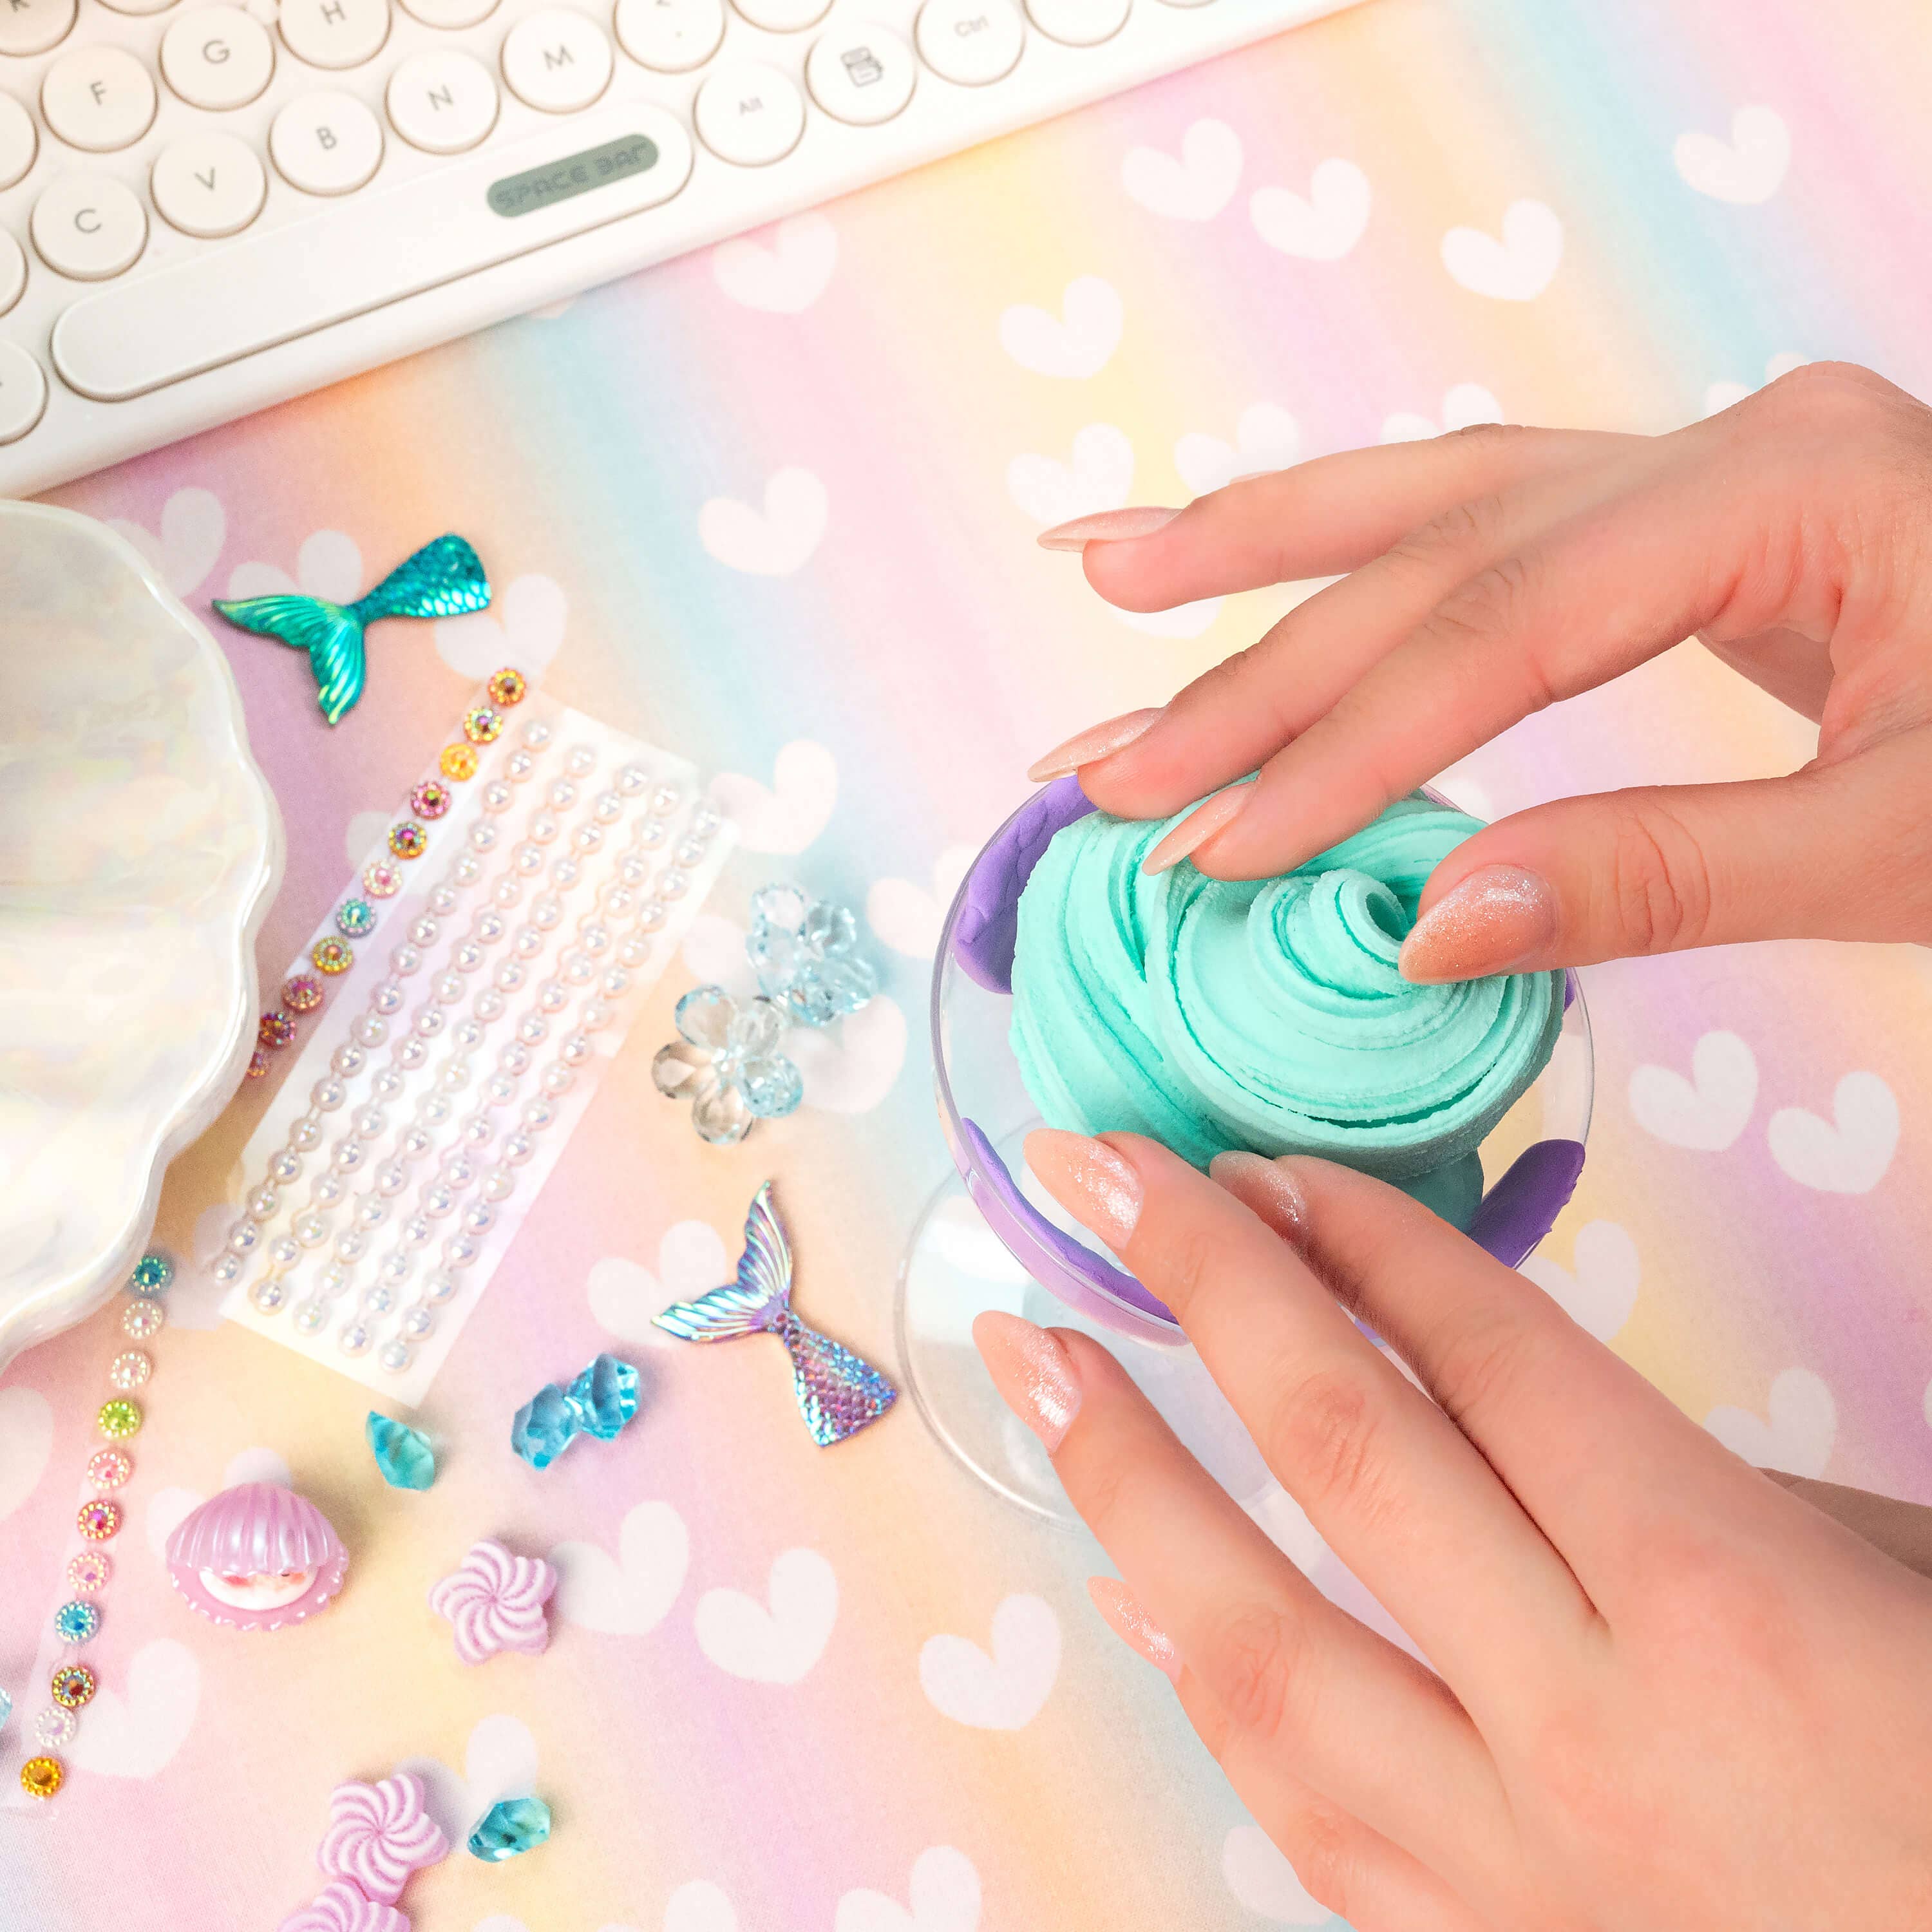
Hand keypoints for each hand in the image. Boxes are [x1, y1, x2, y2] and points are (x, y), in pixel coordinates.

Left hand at [975, 1132, 1931, 1929]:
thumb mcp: (1901, 1578)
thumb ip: (1701, 1493)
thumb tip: (1518, 1423)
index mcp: (1722, 1598)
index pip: (1483, 1358)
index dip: (1362, 1236)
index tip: (1265, 1164)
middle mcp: (1592, 1724)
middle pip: (1340, 1450)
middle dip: (1197, 1282)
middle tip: (1089, 1171)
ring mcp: (1521, 1864)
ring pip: (1258, 1645)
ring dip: (1124, 1479)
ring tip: (1031, 1362)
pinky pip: (1300, 1808)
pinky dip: (1203, 1688)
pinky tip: (1134, 1596)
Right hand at [1027, 362, 1931, 978]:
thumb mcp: (1907, 848)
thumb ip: (1661, 872)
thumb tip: (1426, 920)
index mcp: (1793, 484)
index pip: (1508, 625)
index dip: (1346, 746)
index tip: (1218, 848)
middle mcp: (1727, 443)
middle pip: (1437, 552)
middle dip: (1257, 668)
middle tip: (1108, 770)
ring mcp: (1701, 467)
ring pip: (1436, 497)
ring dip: (1260, 545)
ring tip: (1106, 575)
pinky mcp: (1683, 523)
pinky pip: (1486, 525)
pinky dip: (1353, 549)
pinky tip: (1241, 553)